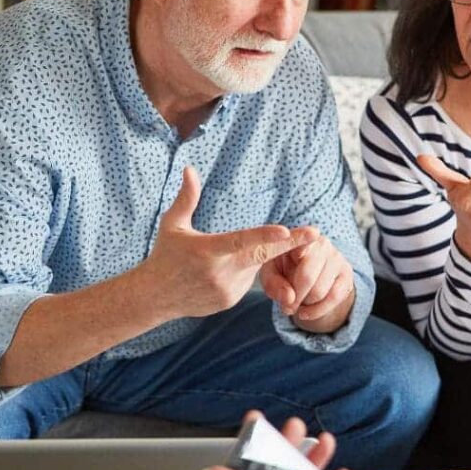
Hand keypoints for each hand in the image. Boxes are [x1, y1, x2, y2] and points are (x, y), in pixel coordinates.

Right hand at [144, 167, 317, 320]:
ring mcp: (227, 289)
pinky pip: (248, 280)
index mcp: (207, 250)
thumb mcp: (171, 225)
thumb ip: (186, 198)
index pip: (241, 241)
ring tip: (218, 258)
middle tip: (315, 233)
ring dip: (250, 257)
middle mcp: (220, 272)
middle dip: (290, 244)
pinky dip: (243, 270)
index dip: (264, 236)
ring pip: (254, 267)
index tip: (285, 230)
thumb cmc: (164, 255)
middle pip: (262, 255)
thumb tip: (190, 169)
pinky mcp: (231, 300)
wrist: (155, 297)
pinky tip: (219, 272)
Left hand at [259, 234, 355, 330]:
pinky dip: (317, 310)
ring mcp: (337, 258)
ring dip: (305, 304)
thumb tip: (289, 299)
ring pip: (320, 291)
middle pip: (307, 276)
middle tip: (285, 308)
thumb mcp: (270, 274)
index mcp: (300, 237)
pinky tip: (305, 313)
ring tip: (296, 305)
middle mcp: (322, 243)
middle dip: (294, 297)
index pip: (301, 241)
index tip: (297, 254)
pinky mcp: (347, 274)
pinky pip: (334, 298)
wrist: (305, 276)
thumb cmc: (282, 270)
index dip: (300, 249)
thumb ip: (273, 284)